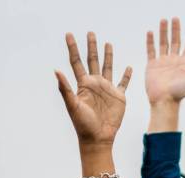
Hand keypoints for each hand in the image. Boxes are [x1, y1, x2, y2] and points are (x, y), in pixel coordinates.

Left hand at [56, 32, 131, 146]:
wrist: (97, 138)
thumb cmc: (83, 125)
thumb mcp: (73, 106)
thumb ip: (65, 89)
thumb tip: (56, 71)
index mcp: (83, 85)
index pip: (76, 62)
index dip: (72, 48)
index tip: (69, 34)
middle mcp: (94, 84)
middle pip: (92, 60)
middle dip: (91, 46)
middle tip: (90, 32)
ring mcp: (106, 89)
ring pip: (108, 67)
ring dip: (108, 55)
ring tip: (107, 43)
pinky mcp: (118, 96)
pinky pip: (123, 82)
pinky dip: (127, 75)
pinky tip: (128, 67)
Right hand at [146, 18, 184, 105]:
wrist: (164, 100)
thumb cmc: (180, 92)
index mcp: (184, 63)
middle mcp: (173, 61)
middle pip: (176, 41)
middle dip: (176, 29)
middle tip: (175, 18)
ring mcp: (162, 63)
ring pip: (163, 43)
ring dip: (163, 32)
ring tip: (164, 20)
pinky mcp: (151, 66)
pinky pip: (151, 51)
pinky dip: (150, 42)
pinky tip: (150, 32)